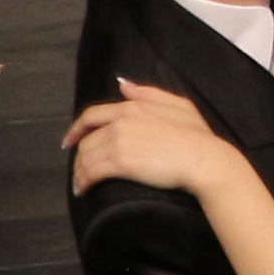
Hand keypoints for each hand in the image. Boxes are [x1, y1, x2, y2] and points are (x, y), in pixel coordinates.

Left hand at [64, 77, 235, 198]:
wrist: (204, 159)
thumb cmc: (197, 135)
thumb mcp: (180, 105)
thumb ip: (150, 93)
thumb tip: (123, 85)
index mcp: (133, 107)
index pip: (92, 116)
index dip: (76, 129)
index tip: (69, 141)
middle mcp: (120, 122)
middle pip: (86, 140)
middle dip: (79, 157)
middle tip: (81, 170)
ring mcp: (119, 142)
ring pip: (85, 157)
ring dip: (80, 172)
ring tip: (82, 183)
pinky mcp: (120, 163)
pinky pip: (91, 172)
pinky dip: (83, 182)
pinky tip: (84, 189)